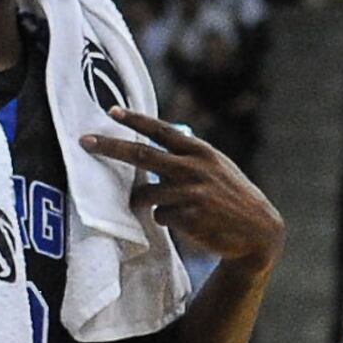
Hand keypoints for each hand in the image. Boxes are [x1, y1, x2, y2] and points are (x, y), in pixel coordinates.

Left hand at [76, 109, 284, 272]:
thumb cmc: (231, 196)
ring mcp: (190, 193)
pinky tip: (188, 222)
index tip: (111, 111)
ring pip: (147, 194)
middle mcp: (194, 168)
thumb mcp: (216, 167)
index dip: (134, 120)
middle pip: (141, 155)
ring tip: (169, 206)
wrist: (257, 230)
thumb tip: (153, 148)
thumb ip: (188, 156)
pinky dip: (167, 219)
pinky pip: (160, 216)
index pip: (160, 131)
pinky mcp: (189, 217)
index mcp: (200, 151)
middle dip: (110, 147)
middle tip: (85, 141)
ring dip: (147, 201)